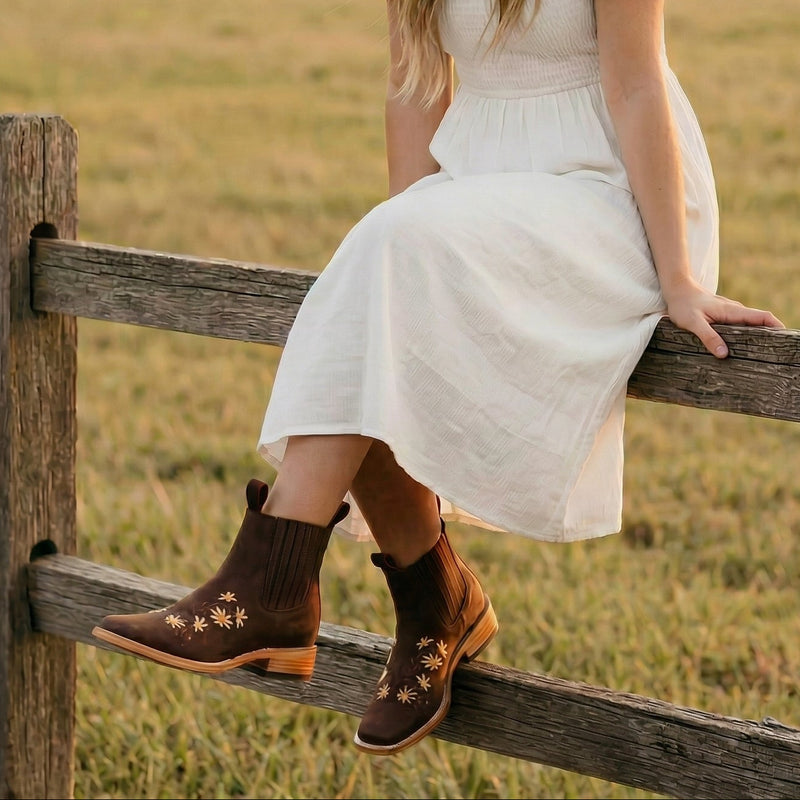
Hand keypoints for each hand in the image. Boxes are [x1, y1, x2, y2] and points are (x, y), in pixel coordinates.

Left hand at [664, 279, 784, 358]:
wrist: (677, 289)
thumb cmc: (683, 305)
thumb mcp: (693, 323)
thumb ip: (708, 337)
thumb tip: (724, 354)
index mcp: (732, 311)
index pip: (762, 317)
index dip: (777, 327)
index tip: (786, 338)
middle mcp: (735, 311)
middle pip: (760, 322)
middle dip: (771, 334)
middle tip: (776, 352)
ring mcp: (730, 312)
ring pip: (750, 324)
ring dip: (759, 335)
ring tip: (763, 353)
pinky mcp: (723, 315)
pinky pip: (739, 325)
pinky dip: (746, 333)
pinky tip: (742, 346)